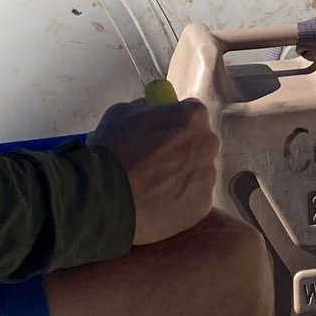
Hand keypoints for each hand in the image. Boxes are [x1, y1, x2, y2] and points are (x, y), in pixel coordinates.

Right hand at [91, 96, 219, 245]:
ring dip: (182, 179)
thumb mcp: (123, 113)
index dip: (175, 125)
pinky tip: (158, 206)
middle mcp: (208, 144)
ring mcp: (207, 177)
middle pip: (199, 145)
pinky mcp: (203, 206)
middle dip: (182, 152)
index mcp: (193, 116)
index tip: (160, 136)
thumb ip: (145, 109)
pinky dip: (180, 203)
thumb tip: (150, 113)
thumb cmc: (114, 149)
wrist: (107, 197)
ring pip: (197, 175)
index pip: (192, 115)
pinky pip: (193, 200)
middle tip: (156, 165)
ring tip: (154, 190)